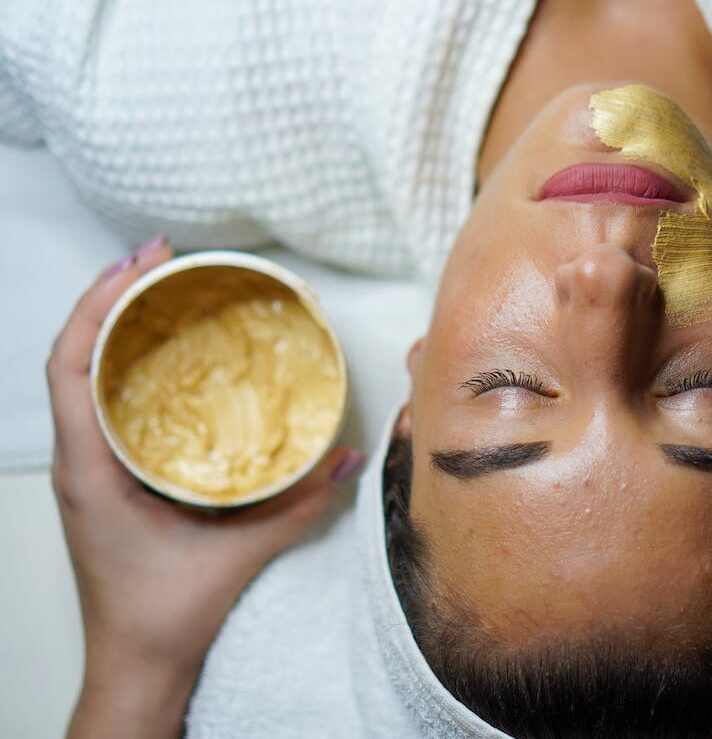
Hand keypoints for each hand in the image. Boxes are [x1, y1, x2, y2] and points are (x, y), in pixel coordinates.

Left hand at [47, 238, 363, 737]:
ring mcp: (86, 469)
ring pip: (81, 378)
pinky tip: (161, 355)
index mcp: (90, 469)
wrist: (135, 663)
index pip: (70, 367)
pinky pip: (102, 404)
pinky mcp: (103, 479)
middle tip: (159, 259)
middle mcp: (78, 461)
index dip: (97, 305)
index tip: (138, 264)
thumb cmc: (163, 615)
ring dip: (113, 328)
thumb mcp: (238, 553)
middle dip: (109, 298)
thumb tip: (345, 456)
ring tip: (157, 290)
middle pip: (72, 357)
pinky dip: (123, 366)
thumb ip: (297, 504)